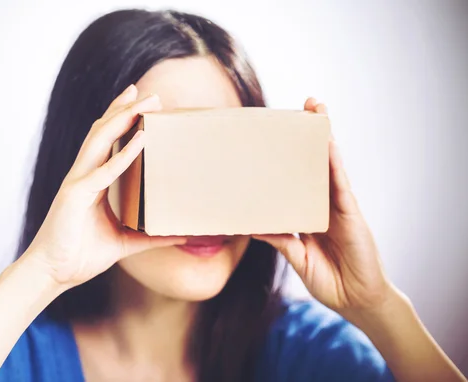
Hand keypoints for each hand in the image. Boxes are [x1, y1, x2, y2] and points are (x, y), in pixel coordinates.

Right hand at [24, 85, 184, 288]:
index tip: (142, 104)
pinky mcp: (75, 195)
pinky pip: (104, 171)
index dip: (121, 120)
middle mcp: (83, 175)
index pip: (107, 142)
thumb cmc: (81, 255)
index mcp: (92, 182)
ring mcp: (78, 182)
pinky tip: (141, 140)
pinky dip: (123, 154)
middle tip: (149, 94)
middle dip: (124, 109)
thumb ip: (151, 237)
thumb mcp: (125, 243)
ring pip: (100, 140)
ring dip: (122, 118)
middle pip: (103, 132)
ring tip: (144, 102)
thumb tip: (181, 235)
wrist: (53, 274)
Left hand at [253, 98, 392, 316]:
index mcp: (310, 212)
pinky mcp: (352, 215)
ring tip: (316, 110)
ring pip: (330, 166)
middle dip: (310, 135)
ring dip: (324, 137)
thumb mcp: (295, 256)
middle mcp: (325, 204)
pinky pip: (342, 185)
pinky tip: (328, 144)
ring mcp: (340, 207)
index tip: (277, 133)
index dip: (291, 155)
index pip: (299, 177)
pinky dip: (335, 164)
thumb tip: (252, 225)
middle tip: (302, 107)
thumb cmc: (328, 279)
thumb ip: (279, 239)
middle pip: (316, 163)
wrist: (355, 301)